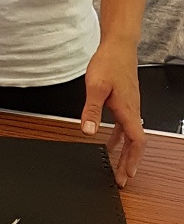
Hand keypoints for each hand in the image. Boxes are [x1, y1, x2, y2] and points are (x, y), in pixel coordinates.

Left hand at [81, 41, 143, 187]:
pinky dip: (118, 136)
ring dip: (124, 151)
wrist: (118, 46)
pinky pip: (124, 124)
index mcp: (128, 110)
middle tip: (121, 177)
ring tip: (116, 164)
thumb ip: (91, 110)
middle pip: (134, 143)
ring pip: (130, 134)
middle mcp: (132, 110)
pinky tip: (109, 140)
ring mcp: (130, 105)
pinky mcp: (124, 100)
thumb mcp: (96, 87)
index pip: (136, 141)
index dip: (131, 160)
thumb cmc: (110, 63)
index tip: (126, 174)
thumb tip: (88, 130)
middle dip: (128, 162)